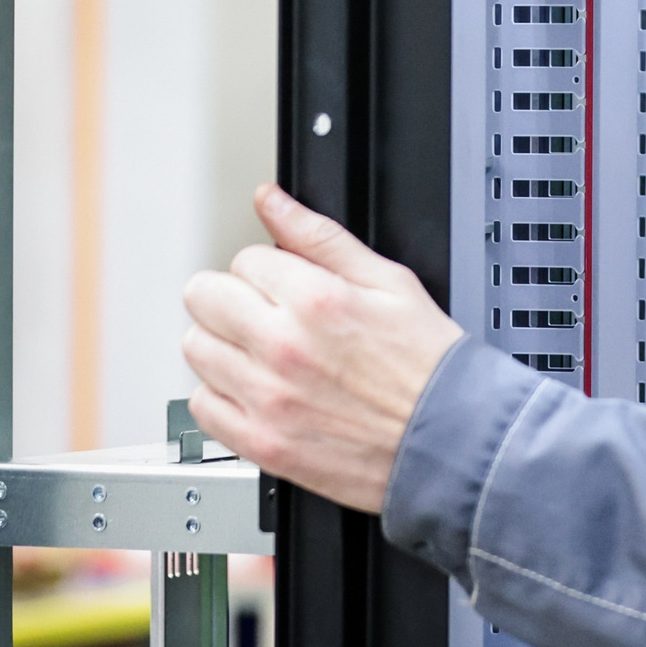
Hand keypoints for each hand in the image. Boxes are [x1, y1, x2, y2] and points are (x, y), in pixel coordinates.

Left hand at [181, 184, 462, 513]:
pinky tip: (256, 390)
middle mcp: (282, 348)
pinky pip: (202, 407)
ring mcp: (268, 399)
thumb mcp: (388, 281)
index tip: (287, 286)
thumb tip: (273, 202)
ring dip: (224, 345)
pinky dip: (221, 396)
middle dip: (234, 297)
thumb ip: (320, 236)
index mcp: (314, 300)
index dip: (269, 268)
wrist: (448, 440)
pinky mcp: (262, 444)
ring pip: (196, 348)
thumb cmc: (427, 364)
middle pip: (204, 296)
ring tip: (263, 354)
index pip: (245, 258)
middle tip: (266, 314)